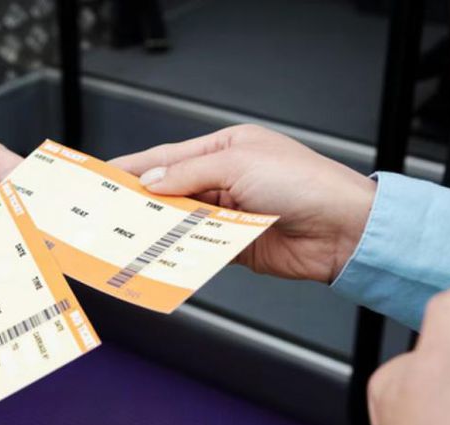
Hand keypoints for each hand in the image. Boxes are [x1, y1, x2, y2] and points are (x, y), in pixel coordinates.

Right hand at [110, 124, 376, 282]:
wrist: (344, 230)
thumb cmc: (305, 183)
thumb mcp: (238, 164)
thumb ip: (188, 172)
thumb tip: (151, 180)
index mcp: (225, 149)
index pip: (169, 156)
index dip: (135, 165)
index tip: (105, 174)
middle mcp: (225, 179)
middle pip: (171, 189)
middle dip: (141, 199)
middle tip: (107, 209)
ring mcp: (229, 213)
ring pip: (180, 220)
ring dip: (158, 227)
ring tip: (126, 233)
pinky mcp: (234, 245)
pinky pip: (197, 246)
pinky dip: (179, 250)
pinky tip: (160, 252)